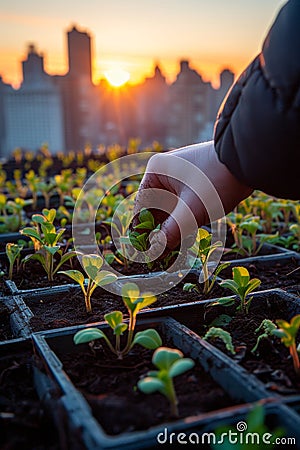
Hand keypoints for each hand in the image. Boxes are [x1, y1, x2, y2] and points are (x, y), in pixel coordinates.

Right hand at [133, 140, 252, 256]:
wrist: (248, 161)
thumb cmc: (216, 180)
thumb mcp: (191, 209)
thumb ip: (172, 231)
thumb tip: (155, 251)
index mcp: (157, 172)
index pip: (141, 206)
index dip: (142, 231)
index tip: (143, 251)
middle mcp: (165, 173)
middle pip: (155, 209)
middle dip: (157, 232)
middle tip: (158, 256)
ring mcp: (180, 178)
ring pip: (169, 210)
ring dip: (171, 230)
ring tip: (170, 253)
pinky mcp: (194, 185)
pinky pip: (182, 207)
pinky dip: (182, 223)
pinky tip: (184, 241)